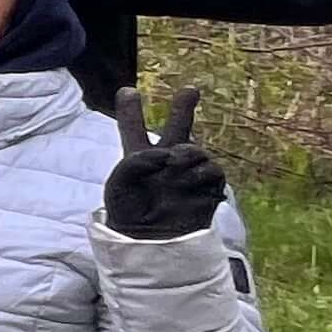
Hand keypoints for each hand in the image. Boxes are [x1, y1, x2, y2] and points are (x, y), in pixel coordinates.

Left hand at [104, 87, 227, 239]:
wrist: (152, 242)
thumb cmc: (129, 213)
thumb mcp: (119, 183)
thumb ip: (137, 160)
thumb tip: (167, 154)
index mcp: (138, 158)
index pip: (133, 129)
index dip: (131, 110)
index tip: (127, 90)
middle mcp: (165, 162)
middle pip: (178, 128)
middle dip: (185, 108)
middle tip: (191, 89)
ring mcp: (187, 173)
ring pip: (195, 149)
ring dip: (186, 152)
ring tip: (173, 164)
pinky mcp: (206, 188)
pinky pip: (212, 170)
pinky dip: (200, 171)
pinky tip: (186, 180)